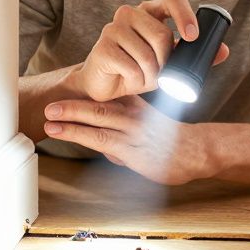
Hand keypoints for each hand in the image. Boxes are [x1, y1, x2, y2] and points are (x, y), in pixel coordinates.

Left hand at [42, 95, 210, 184]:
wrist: (200, 150)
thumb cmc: (176, 141)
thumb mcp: (150, 124)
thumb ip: (127, 127)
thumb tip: (107, 143)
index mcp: (136, 107)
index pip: (105, 100)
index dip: (80, 99)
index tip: (59, 97)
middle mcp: (133, 116)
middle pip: (97, 107)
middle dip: (71, 107)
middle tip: (48, 106)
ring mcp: (133, 133)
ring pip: (98, 122)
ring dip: (71, 120)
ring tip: (50, 120)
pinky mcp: (135, 152)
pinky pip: (105, 141)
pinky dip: (82, 135)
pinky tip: (66, 133)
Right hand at [71, 0, 229, 101]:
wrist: (105, 86)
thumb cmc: (138, 68)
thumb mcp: (169, 63)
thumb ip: (194, 55)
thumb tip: (224, 51)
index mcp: (150, 10)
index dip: (185, 15)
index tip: (193, 37)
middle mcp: (130, 13)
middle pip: (162, 35)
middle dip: (166, 62)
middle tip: (160, 74)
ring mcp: (114, 28)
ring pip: (147, 54)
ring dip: (150, 76)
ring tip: (142, 79)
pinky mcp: (103, 47)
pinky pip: (131, 67)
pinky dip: (136, 81)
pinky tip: (128, 81)